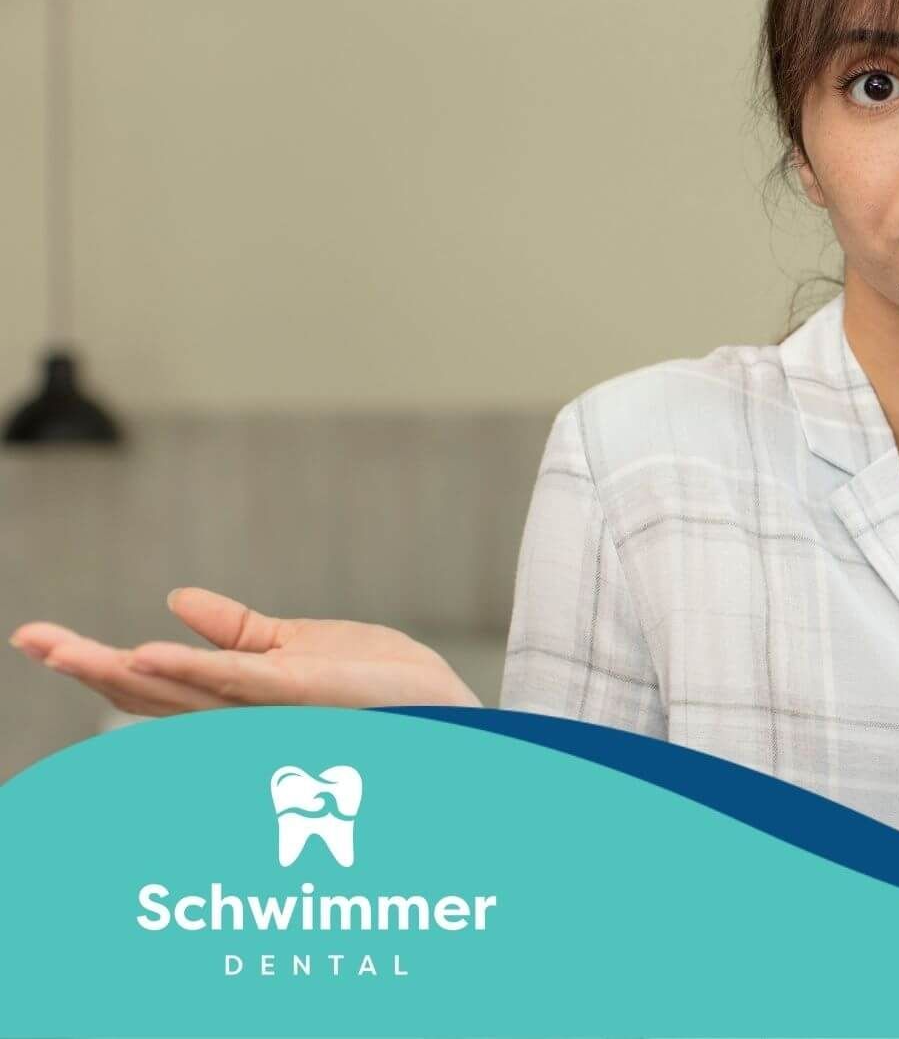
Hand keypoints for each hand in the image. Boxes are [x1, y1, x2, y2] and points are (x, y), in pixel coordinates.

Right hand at [9, 588, 482, 714]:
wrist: (441, 704)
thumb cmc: (378, 684)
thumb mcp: (295, 645)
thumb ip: (235, 630)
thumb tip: (174, 599)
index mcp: (235, 700)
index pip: (152, 683)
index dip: (96, 661)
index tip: (38, 637)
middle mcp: (241, 716)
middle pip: (150, 694)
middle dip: (87, 666)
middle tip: (30, 639)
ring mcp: (268, 710)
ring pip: (180, 692)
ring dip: (119, 670)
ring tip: (64, 649)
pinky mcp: (300, 694)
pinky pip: (238, 682)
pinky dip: (191, 667)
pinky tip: (148, 653)